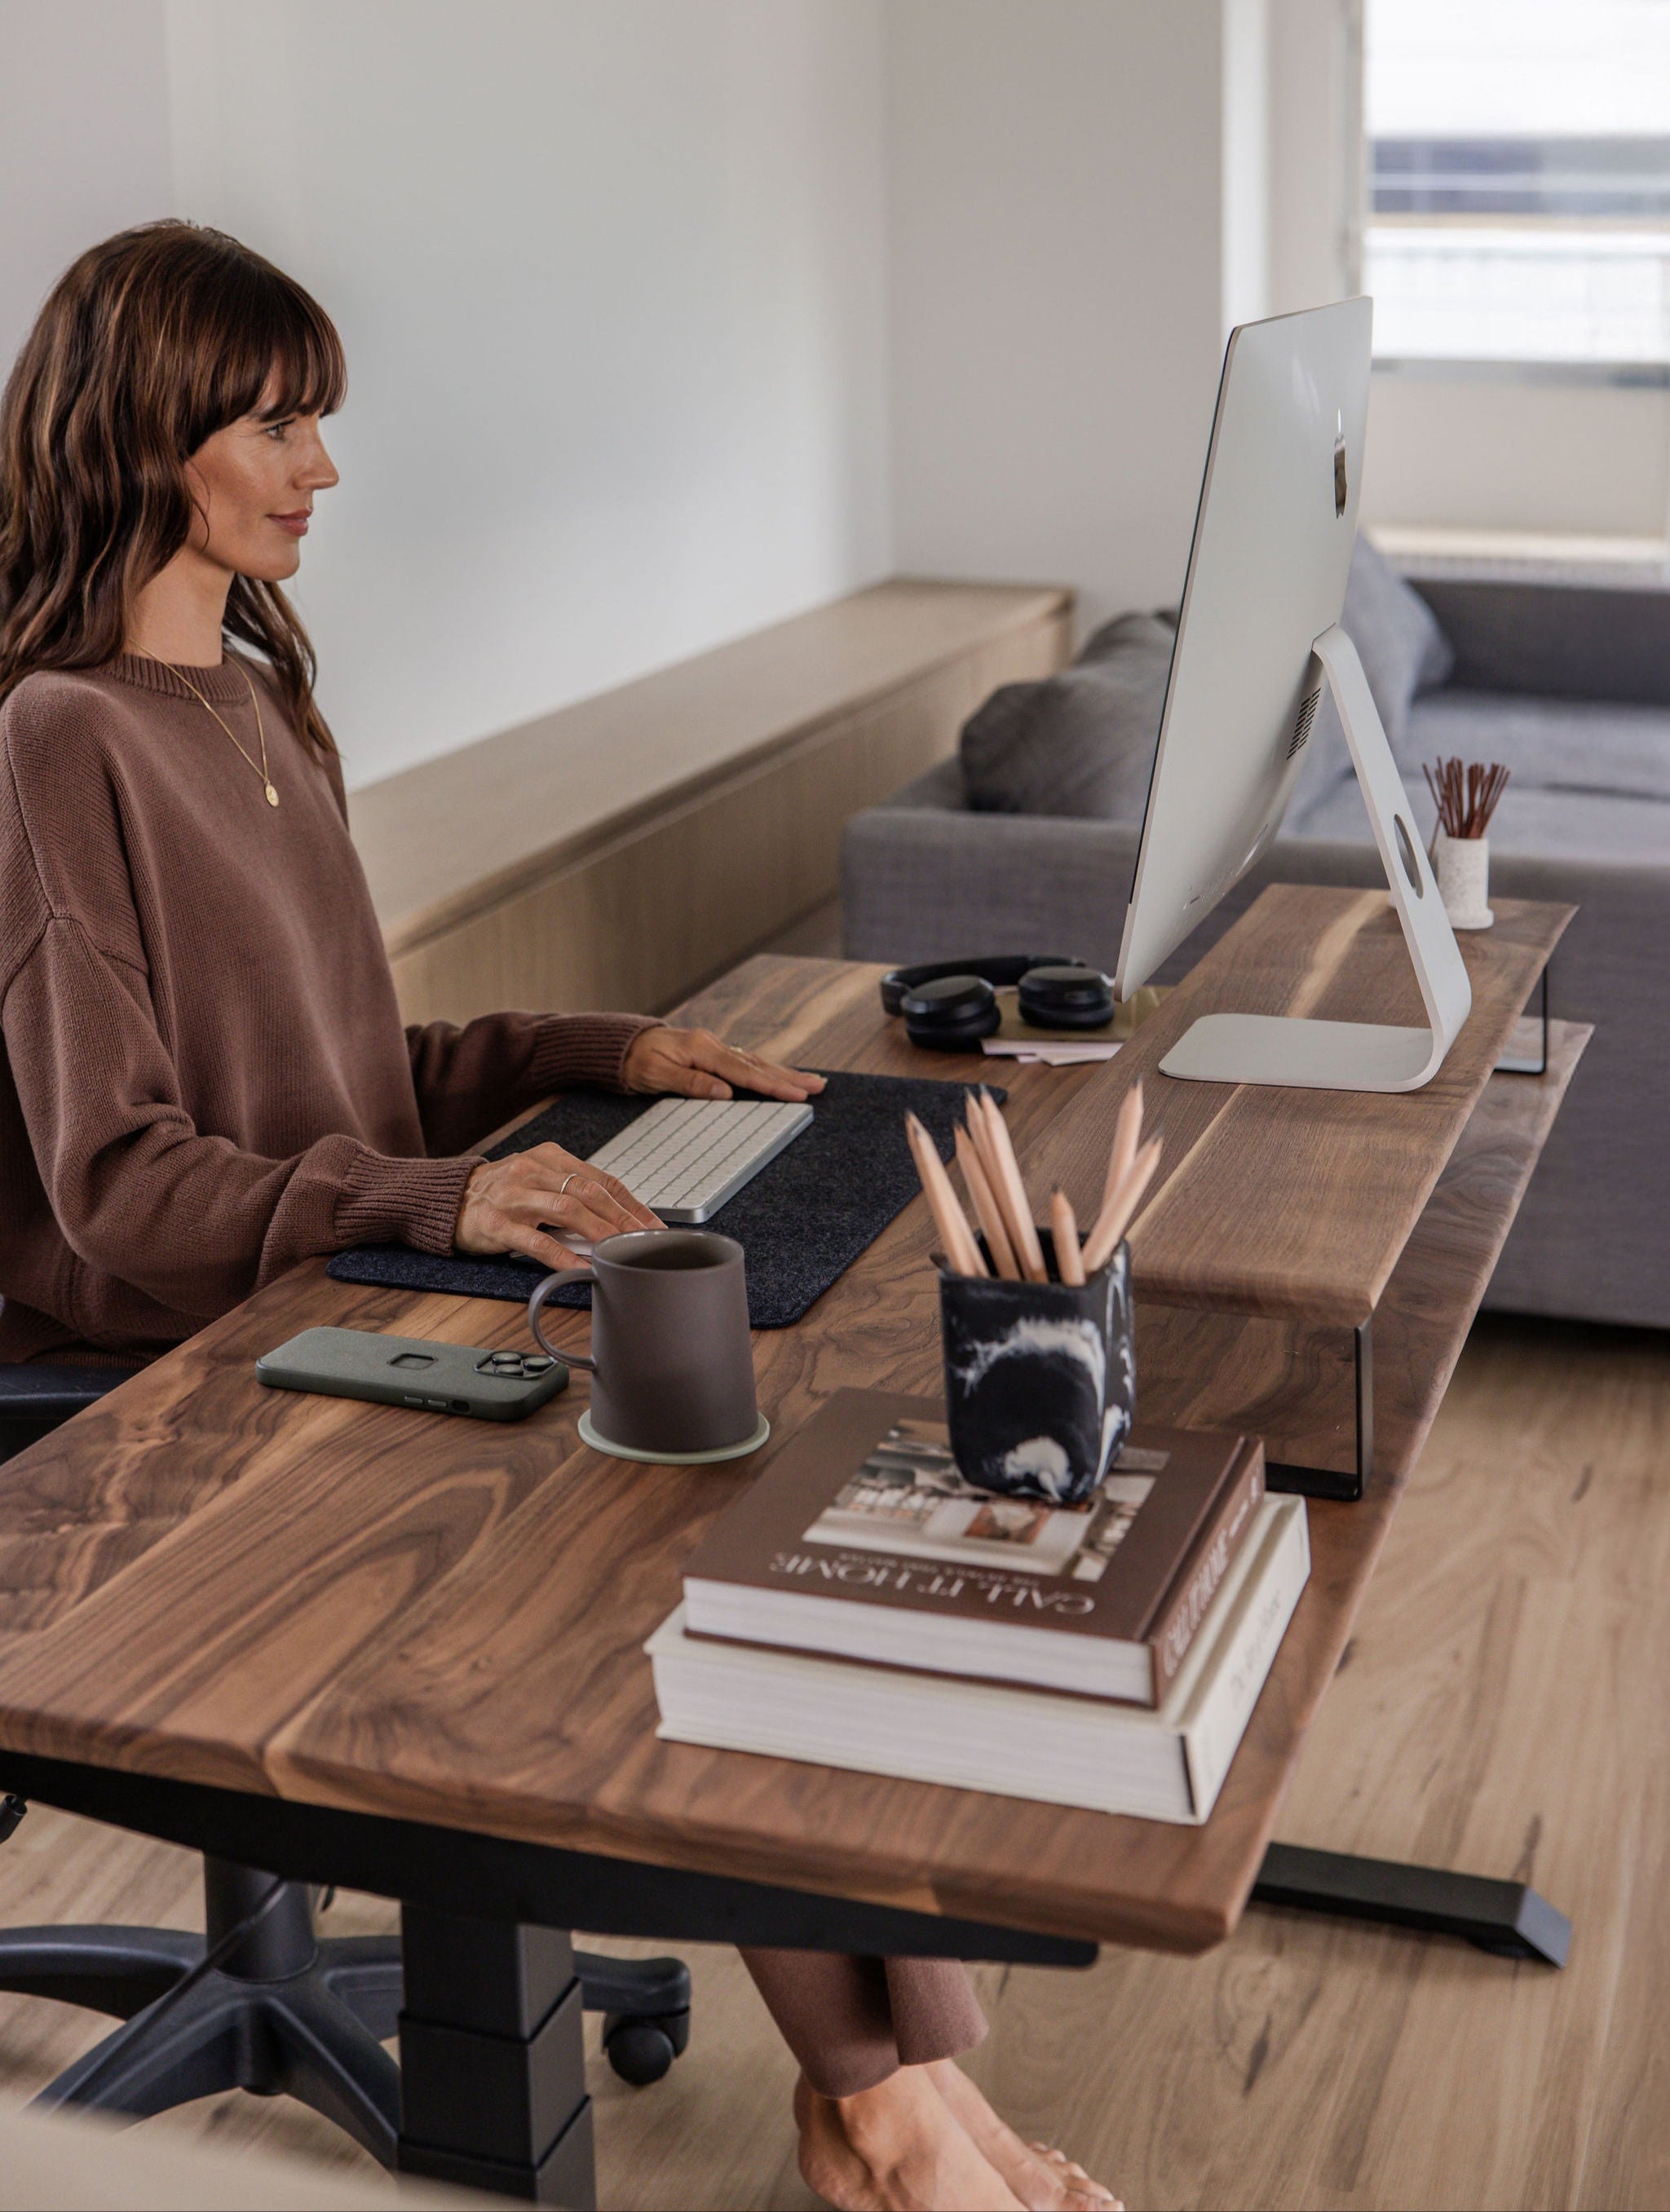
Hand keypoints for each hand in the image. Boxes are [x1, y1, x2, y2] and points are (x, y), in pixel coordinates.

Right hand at [454, 1142, 660, 1270]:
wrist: (449, 1199)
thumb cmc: (501, 1193)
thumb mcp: (538, 1180)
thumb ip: (573, 1192)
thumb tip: (618, 1218)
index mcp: (549, 1158)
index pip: (601, 1179)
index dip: (631, 1204)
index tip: (652, 1226)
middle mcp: (533, 1172)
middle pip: (589, 1192)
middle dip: (622, 1219)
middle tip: (644, 1242)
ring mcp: (514, 1197)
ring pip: (566, 1210)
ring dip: (599, 1233)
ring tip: (620, 1251)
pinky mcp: (496, 1224)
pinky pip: (535, 1241)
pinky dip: (562, 1255)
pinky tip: (581, 1268)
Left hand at [622, 1026, 825, 1102]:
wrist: (624, 1045)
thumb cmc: (638, 1062)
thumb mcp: (657, 1076)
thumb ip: (692, 1083)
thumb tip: (725, 1093)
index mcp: (702, 1050)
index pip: (744, 1072)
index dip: (772, 1085)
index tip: (796, 1094)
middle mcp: (714, 1046)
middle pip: (758, 1064)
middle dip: (790, 1077)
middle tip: (819, 1086)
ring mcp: (716, 1048)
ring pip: (757, 1062)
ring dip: (785, 1073)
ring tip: (812, 1081)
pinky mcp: (714, 1054)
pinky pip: (747, 1063)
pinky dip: (768, 1070)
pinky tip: (782, 1075)